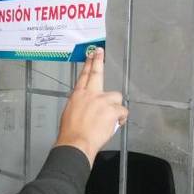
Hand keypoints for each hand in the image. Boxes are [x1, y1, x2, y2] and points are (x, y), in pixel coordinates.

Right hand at [54, 47, 127, 166]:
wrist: (76, 142)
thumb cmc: (71, 133)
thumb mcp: (70, 113)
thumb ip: (80, 104)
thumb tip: (88, 105)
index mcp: (78, 95)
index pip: (84, 76)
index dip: (89, 64)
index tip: (91, 55)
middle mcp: (90, 94)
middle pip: (96, 74)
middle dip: (98, 61)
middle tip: (100, 51)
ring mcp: (102, 101)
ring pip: (116, 97)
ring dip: (115, 106)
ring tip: (110, 118)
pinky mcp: (112, 109)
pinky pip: (122, 111)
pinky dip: (121, 118)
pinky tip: (116, 123)